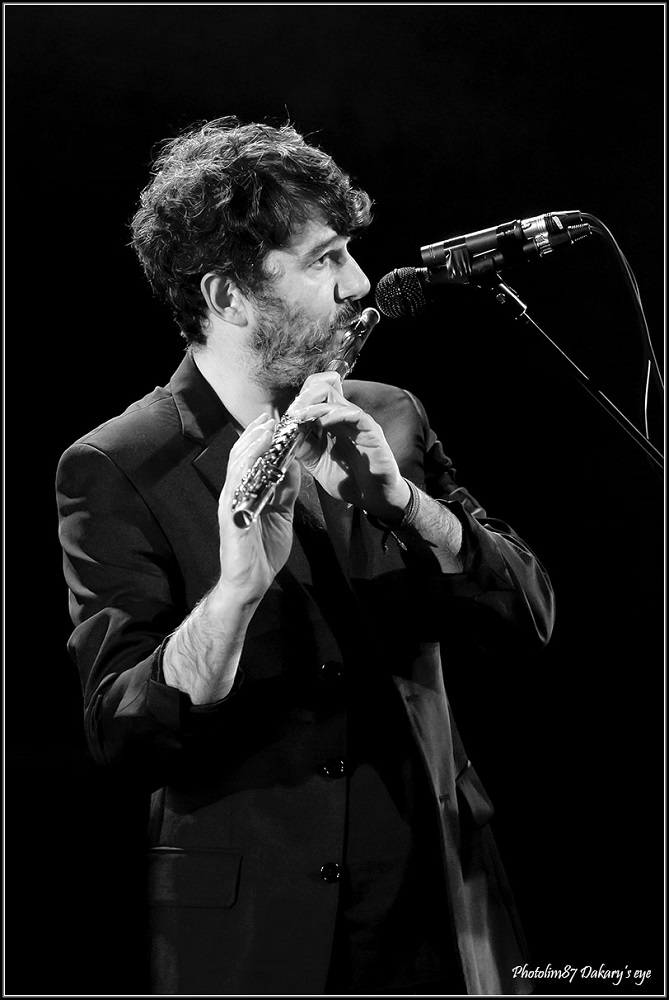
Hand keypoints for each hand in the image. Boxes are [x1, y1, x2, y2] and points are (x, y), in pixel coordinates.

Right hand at [216, 413, 300, 606]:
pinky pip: (238, 488)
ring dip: (252, 446)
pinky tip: (257, 459)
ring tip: (265, 429)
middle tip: (270, 417)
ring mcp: (231, 504)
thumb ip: (285, 491)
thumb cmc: (263, 550)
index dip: (259, 439)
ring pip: (238, 467)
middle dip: (255, 435)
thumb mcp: (281, 514)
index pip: (250, 459)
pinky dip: (247, 471)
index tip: (272, 421)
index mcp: (245, 492)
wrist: (252, 582)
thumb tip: (293, 466)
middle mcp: (234, 494)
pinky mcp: (232, 517)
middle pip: (241, 457)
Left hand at [287, 372, 409, 520]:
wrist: (373, 498)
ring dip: (314, 405)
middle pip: (323, 387)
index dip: (299, 400)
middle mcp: (344, 417)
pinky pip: (354, 413)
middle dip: (304, 397)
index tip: (287, 416)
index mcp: (331, 422)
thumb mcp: (317, 463)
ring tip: (300, 418)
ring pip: (335, 396)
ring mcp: (358, 422)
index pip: (315, 395)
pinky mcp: (371, 431)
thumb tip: (285, 434)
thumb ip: (303, 447)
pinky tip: (322, 424)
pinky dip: (335, 415)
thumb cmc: (349, 480)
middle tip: (292, 414)